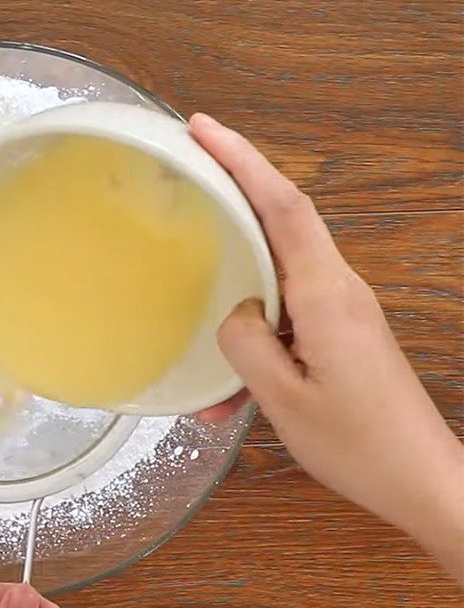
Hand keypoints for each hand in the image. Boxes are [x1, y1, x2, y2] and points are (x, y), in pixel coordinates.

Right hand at [190, 113, 463, 581]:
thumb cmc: (358, 444)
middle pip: (282, 213)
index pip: (282, 205)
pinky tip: (230, 371)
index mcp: (324, 293)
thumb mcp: (283, 399)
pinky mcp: (338, 324)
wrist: (422, 479)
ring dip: (238, 255)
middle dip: (236, 179)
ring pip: (280, 259)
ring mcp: (340, 304)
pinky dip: (253, 315)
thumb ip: (245, 342)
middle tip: (186, 162)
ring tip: (195, 257)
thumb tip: (237, 309)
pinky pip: (287, 301)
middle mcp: (336, 285)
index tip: (202, 129)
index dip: (242, 159)